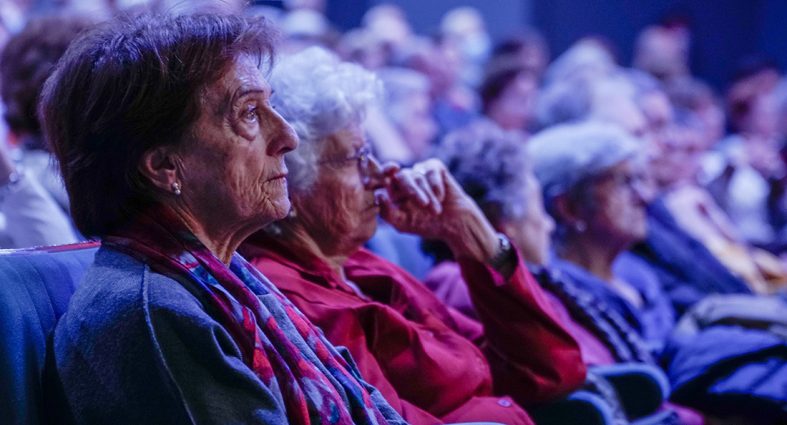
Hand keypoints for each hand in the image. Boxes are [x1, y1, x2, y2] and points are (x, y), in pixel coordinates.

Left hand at [378, 159, 499, 262]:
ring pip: (418, 177)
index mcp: (392, 190)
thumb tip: (379, 195)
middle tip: (423, 205)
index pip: (381, 177)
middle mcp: (404, 177)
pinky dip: (436, 185)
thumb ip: (387, 212)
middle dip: (413, 191)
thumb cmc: (425, 223)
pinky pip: (431, 171)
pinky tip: (441, 197)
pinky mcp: (434, 167)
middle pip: (402, 176)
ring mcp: (419, 170)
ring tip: (436, 211)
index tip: (386, 176)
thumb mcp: (402, 223)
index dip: (382, 174)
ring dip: (428, 195)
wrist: (452, 222)